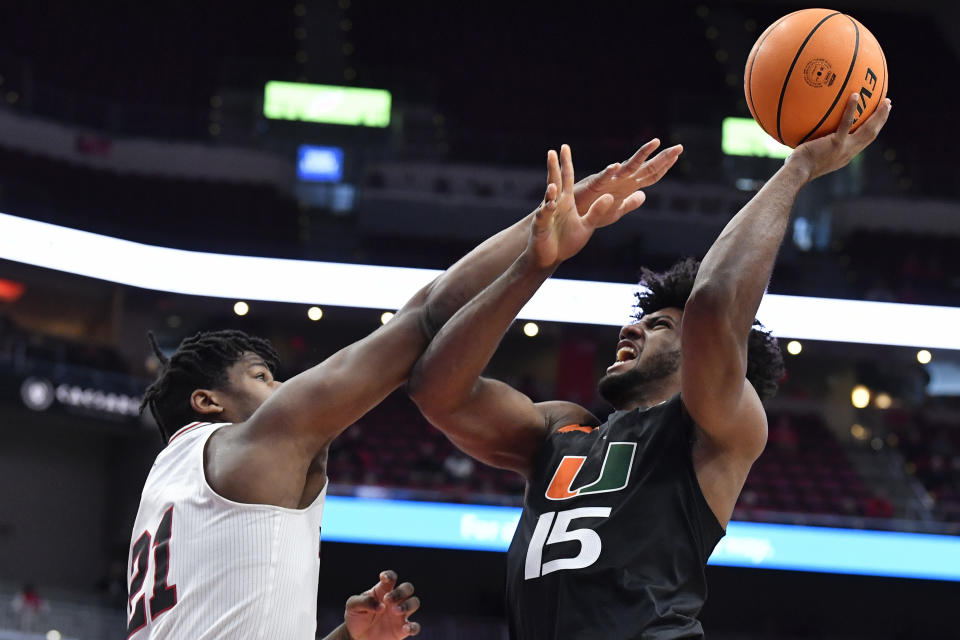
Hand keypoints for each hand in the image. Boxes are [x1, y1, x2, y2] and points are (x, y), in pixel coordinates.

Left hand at [343, 570, 420, 639]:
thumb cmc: (356, 617)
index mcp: (382, 590)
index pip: (391, 578)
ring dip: (407, 605)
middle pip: (407, 588)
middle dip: (400, 591)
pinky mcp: (402, 630)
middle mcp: (394, 600)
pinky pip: (415, 627)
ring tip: (395, 611)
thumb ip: (364, 602)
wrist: (356, 637)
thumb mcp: (353, 606)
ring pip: (414, 602)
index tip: (384, 578)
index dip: (390, 575)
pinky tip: (405, 628)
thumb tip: (380, 606)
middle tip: (387, 599)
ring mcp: (400, 614)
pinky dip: (413, 627)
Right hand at [529, 144, 637, 268]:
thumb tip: (610, 196)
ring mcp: (547, 214)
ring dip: (551, 191)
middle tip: (552, 151)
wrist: (550, 258)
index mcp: (566, 202)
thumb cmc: (566, 241)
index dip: (566, 163)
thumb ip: (598, 212)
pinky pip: (544, 216)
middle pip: (554, 181)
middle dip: (553, 168)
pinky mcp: (541, 226)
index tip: (564, 147)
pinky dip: (547, 211)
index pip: (567, 178)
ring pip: (548, 199)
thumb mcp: (586, 226)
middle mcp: (555, 204)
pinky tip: (550, 206)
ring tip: (554, 185)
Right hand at [573, 139, 682, 217]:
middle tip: (679, 147)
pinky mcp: (594, 185)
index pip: (650, 175)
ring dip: (642, 155)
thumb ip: (630, 203)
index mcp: (627, 186)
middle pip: (646, 168)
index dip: (664, 166)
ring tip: (655, 143)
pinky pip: (602, 178)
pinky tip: (616, 165)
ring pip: (628, 166)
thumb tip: (644, 195)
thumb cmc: (593, 211)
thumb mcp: (617, 211)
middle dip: (663, 158)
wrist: (574, 215)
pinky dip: (608, 172)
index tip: (677, 155)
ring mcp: (609, 181)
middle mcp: (621, 180)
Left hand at [786, 93, 891, 182]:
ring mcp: (845, 148)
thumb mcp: (810, 155)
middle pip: (872, 134)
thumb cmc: (798, 166)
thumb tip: (803, 130)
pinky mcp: (836, 143)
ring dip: (879, 115)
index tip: (878, 118)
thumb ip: (813, 144)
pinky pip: (846, 123)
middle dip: (881, 119)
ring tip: (885, 101)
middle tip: (888, 105)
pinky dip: (852, 109)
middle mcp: (849, 152)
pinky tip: (855, 95)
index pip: (863, 141)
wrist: (797, 173)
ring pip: (868, 130)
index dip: (873, 129)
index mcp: (845, 155)